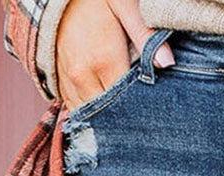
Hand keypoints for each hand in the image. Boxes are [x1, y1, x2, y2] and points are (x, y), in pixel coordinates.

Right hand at [55, 0, 173, 110]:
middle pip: (108, 114)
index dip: (141, 108)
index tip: (152, 110)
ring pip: (89, 114)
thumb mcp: (125, 7)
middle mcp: (82, 75)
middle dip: (124, 116)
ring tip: (121, 110)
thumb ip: (145, 36)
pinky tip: (101, 103)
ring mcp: (67, 79)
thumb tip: (167, 63)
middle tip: (140, 116)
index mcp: (103, 60)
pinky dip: (88, 108)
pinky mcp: (57, 79)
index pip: (126, 103)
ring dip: (105, 116)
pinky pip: (73, 106)